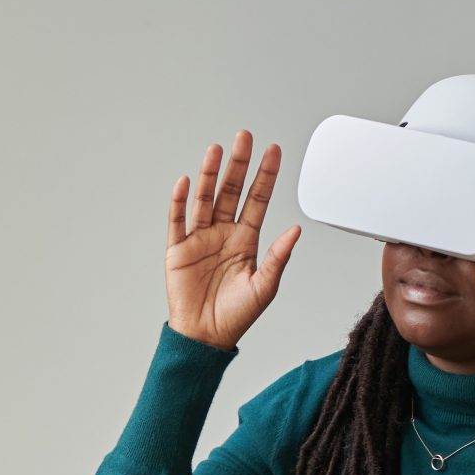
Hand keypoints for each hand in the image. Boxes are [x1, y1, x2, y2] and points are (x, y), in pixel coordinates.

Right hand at [165, 130, 300, 350]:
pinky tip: (186, 183)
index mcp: (246, 240)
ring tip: (216, 150)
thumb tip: (296, 230)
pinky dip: (180, 202)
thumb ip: (278, 256)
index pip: (258, 199)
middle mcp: (223, 233)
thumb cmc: (236, 316)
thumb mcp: (265, 287)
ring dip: (210, 174)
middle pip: (231, 191)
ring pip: (205, 199)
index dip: (266, 175)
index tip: (274, 150)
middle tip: (244, 137)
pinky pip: (178, 221)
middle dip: (238, 164)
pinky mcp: (178, 251)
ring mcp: (200, 239)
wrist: (205, 337)